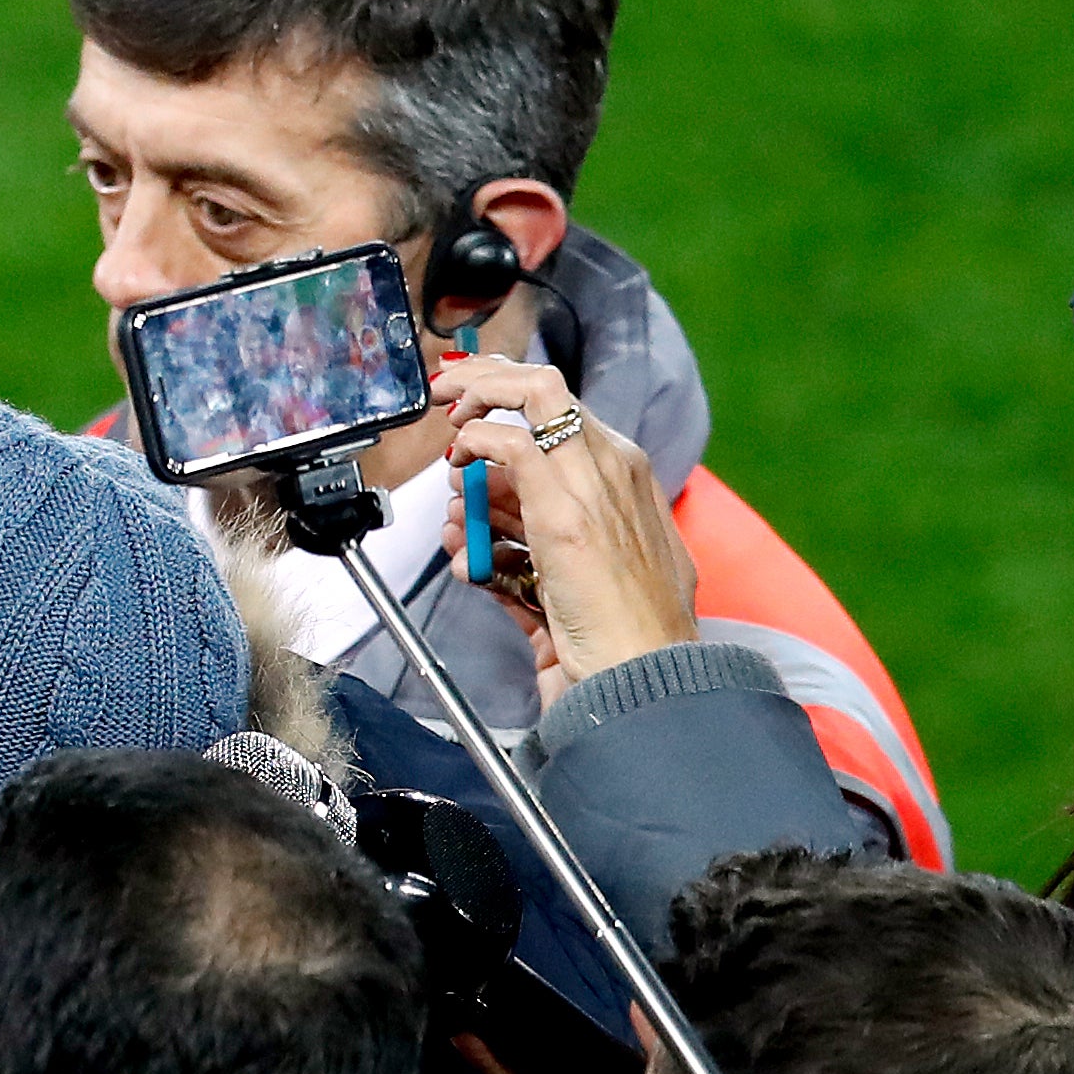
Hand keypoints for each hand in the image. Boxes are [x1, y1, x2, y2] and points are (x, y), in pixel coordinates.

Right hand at [431, 354, 696, 706]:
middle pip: (522, 442)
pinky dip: (476, 552)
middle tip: (441, 450)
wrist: (632, 689)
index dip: (490, 384)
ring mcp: (571, 537)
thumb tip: (485, 428)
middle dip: (474, 444)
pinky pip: (504, 550)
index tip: (445, 394)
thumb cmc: (619, 612)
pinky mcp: (552, 582)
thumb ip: (526, 459)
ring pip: (506, 498)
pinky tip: (465, 563)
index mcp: (610, 464)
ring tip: (455, 527)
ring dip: (470, 505)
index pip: (545, 395)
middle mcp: (594, 492)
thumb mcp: (568, 516)